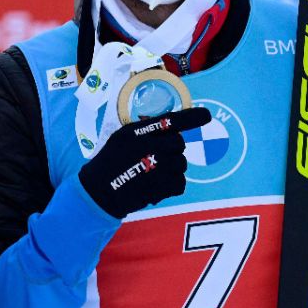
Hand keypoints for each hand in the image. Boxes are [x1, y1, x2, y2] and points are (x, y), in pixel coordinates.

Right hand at [78, 107, 211, 218]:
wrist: (100, 192)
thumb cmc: (110, 163)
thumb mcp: (122, 138)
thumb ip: (144, 131)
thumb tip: (170, 130)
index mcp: (139, 132)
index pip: (171, 120)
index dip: (191, 117)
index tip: (207, 116)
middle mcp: (150, 147)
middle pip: (179, 144)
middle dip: (172, 151)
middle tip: (156, 159)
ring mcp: (158, 167)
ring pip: (182, 164)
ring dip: (172, 169)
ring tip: (154, 174)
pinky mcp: (163, 187)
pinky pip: (181, 183)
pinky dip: (172, 186)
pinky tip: (157, 186)